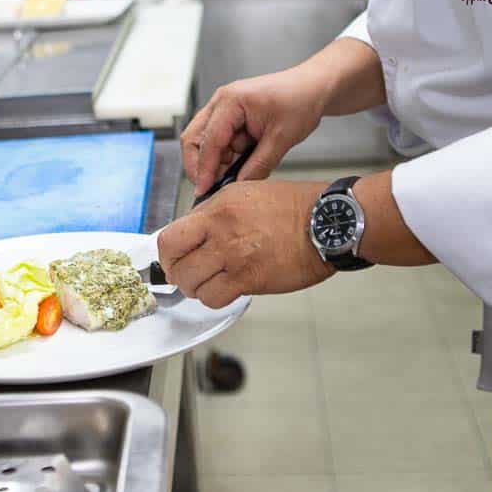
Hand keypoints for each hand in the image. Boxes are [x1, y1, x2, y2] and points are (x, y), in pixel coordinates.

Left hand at [158, 179, 333, 306]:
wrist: (324, 222)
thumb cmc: (292, 207)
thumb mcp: (244, 193)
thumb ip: (213, 212)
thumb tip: (191, 230)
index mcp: (217, 209)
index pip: (170, 237)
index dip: (166, 253)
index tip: (172, 258)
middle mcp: (220, 232)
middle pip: (175, 264)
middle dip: (177, 273)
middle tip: (187, 273)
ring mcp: (233, 257)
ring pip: (192, 285)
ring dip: (197, 288)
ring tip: (210, 281)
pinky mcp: (249, 279)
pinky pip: (214, 298)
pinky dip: (214, 297)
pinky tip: (225, 289)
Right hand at [181, 67, 327, 195]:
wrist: (313, 87)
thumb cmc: (300, 101)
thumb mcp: (282, 138)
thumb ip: (258, 165)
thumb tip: (238, 186)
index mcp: (231, 100)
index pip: (208, 140)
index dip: (204, 169)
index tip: (204, 190)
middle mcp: (221, 101)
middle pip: (194, 138)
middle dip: (201, 165)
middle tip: (212, 186)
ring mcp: (223, 107)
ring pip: (205, 141)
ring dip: (217, 160)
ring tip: (239, 171)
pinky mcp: (230, 116)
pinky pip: (219, 140)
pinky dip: (227, 155)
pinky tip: (244, 161)